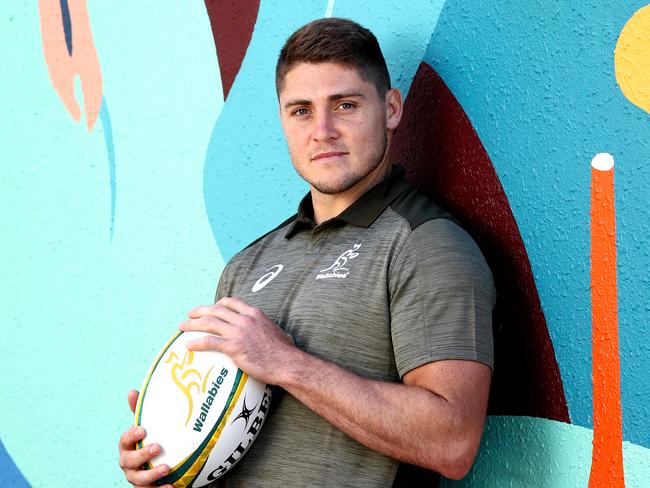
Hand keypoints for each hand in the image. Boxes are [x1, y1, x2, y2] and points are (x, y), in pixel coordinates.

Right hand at [118, 390, 172, 487]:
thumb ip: (140, 411)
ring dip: (152, 474)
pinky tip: (172, 487)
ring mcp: (135, 477)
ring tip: (167, 468)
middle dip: (142, 455)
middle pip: (129, 461)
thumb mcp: (147, 426)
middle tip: (157, 447)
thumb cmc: (149, 440)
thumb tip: (132, 391)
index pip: (125, 440)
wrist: (157, 463)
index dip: (132, 435)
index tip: (143, 429)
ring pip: (139, 479)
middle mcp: (128, 463)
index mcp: (127, 446)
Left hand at [180, 297, 295, 384]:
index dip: (219, 303)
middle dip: (200, 310)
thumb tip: (277, 334)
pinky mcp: (233, 346)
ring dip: (193, 324)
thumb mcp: (279, 332)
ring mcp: (237, 332)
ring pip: (209, 323)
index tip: (212, 306)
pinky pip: (210, 341)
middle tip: (190, 314)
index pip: (232, 302)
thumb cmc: (285, 352)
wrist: (286, 363)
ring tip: (182, 327)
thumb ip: (271, 329)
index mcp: (254, 314)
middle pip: (216, 310)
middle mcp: (244, 319)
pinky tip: (188, 346)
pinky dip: (197, 342)